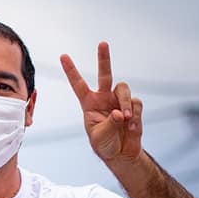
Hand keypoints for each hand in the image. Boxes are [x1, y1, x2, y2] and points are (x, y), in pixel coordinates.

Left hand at [60, 42, 142, 162]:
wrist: (121, 154)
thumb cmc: (104, 145)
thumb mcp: (99, 136)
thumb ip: (108, 124)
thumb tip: (120, 112)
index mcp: (89, 104)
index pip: (78, 84)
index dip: (71, 71)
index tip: (62, 56)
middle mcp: (104, 98)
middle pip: (105, 74)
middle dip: (103, 58)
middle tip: (102, 43)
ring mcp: (119, 100)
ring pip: (124, 89)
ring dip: (125, 103)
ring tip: (124, 119)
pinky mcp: (134, 106)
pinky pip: (136, 104)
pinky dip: (135, 116)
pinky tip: (131, 127)